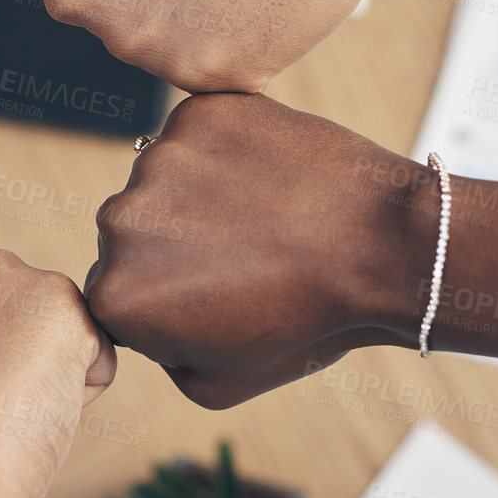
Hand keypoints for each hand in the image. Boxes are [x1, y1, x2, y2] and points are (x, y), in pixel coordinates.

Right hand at [85, 93, 426, 407]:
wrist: (383, 248)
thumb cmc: (307, 322)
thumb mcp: (216, 383)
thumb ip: (158, 353)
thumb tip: (144, 313)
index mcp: (115, 295)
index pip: (114, 293)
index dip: (164, 301)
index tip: (214, 298)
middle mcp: (119, 221)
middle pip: (130, 232)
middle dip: (172, 244)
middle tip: (242, 256)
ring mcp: (159, 159)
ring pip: (163, 179)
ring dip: (198, 195)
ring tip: (263, 217)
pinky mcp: (199, 113)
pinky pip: (197, 134)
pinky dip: (226, 151)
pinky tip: (271, 178)